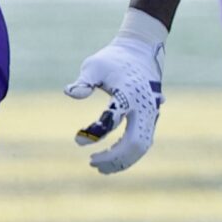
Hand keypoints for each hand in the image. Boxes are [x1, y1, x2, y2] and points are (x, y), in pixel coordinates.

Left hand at [67, 10, 164, 173]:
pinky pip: (143, 143)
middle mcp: (145, 107)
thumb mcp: (94, 65)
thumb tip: (69, 92)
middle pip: (136, 141)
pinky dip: (129, 156)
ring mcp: (152, 114)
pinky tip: (111, 162)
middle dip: (114, 156)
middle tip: (91, 162)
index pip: (114, 118)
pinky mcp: (151, 120)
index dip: (95, 132)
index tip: (77, 139)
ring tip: (99, 168)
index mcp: (129, 93)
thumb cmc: (112, 60)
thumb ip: (84, 81)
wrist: (140, 53)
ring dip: (122, 160)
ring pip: (142, 146)